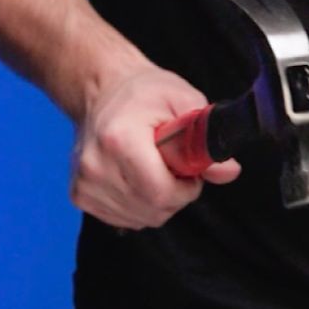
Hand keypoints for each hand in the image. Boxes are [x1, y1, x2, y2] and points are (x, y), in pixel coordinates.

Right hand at [70, 64, 240, 229]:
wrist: (103, 89)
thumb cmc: (144, 93)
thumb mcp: (184, 101)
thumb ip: (207, 138)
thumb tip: (230, 170)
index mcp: (119, 139)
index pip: (159, 192)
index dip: (186, 189)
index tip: (191, 173)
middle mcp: (95, 165)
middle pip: (152, 209)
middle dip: (175, 195)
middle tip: (175, 166)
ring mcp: (83, 183)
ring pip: (140, 218)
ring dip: (158, 202)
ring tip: (155, 168)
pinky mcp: (79, 194)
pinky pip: (123, 219)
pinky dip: (139, 206)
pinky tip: (138, 178)